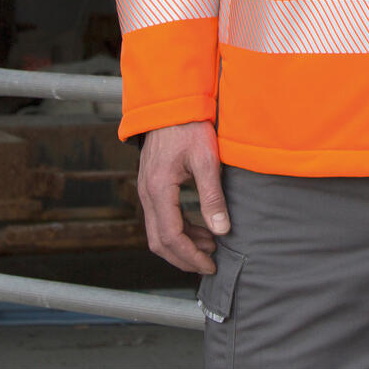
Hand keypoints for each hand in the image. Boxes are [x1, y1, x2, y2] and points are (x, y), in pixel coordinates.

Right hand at [137, 120, 229, 273]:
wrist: (171, 103)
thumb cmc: (190, 126)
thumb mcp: (207, 159)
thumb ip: (213, 197)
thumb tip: (222, 230)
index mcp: (159, 189)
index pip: (171, 236)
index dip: (190, 256)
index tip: (210, 265)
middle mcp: (147, 193)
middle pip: (159, 241)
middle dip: (184, 258)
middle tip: (209, 263)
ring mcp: (146, 189)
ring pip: (157, 231)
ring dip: (182, 244)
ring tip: (210, 245)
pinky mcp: (151, 185)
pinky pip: (160, 217)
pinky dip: (178, 229)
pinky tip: (200, 228)